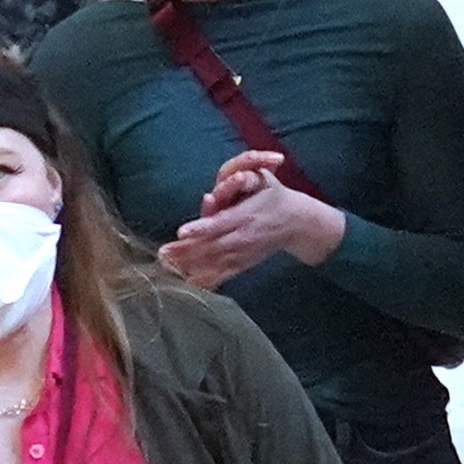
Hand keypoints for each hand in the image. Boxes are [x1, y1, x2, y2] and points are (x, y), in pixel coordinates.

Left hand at [160, 148, 338, 285]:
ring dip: (191, 264)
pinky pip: (225, 274)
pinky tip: (190, 281)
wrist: (299, 222)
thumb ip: (237, 184)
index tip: (182, 232)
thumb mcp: (262, 182)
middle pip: (212, 245)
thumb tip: (211, 194)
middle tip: (163, 253)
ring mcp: (245, 252)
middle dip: (187, 251)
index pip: (220, 223)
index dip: (201, 228)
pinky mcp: (246, 263)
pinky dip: (208, 278)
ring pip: (215, 261)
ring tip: (168, 265)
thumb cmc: (274, 197)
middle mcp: (244, 236)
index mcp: (246, 215)